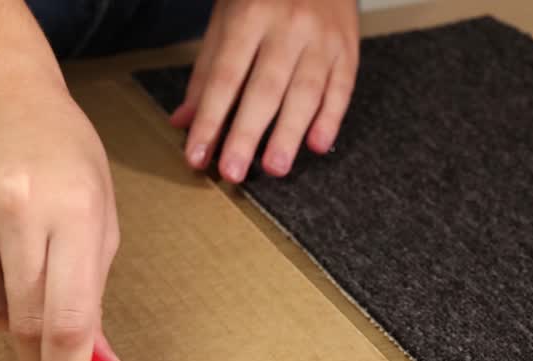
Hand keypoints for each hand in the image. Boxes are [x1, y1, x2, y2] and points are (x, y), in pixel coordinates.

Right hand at [0, 77, 121, 360]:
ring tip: (13, 269)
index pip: (68, 317)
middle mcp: (14, 206)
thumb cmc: (58, 154)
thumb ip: (94, 291)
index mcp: (72, 209)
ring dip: (0, 312)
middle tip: (43, 357)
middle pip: (22, 322)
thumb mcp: (97, 213)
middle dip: (36, 352)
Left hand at [169, 0, 358, 181]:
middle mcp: (288, 26)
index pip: (225, 77)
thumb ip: (207, 71)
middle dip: (247, 134)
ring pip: (306, 92)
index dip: (210, 119)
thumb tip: (184, 122)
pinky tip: (317, 144)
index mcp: (248, 15)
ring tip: (275, 168)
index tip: (197, 155)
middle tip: (233, 172)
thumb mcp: (226, 18)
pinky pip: (341, 88)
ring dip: (289, 133)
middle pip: (265, 89)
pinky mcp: (348, 48)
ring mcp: (322, 38)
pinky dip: (331, 118)